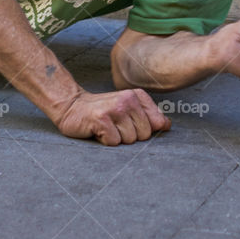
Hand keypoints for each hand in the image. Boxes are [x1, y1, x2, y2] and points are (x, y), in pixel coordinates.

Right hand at [55, 89, 170, 145]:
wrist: (72, 107)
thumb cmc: (104, 112)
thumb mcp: (129, 109)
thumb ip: (149, 116)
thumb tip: (167, 125)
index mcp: (138, 96)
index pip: (157, 123)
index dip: (145, 130)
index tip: (131, 126)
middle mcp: (128, 99)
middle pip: (144, 134)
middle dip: (130, 136)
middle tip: (116, 127)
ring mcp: (115, 108)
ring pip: (129, 139)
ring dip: (117, 139)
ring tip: (107, 128)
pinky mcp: (101, 119)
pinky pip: (114, 142)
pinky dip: (105, 141)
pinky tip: (98, 131)